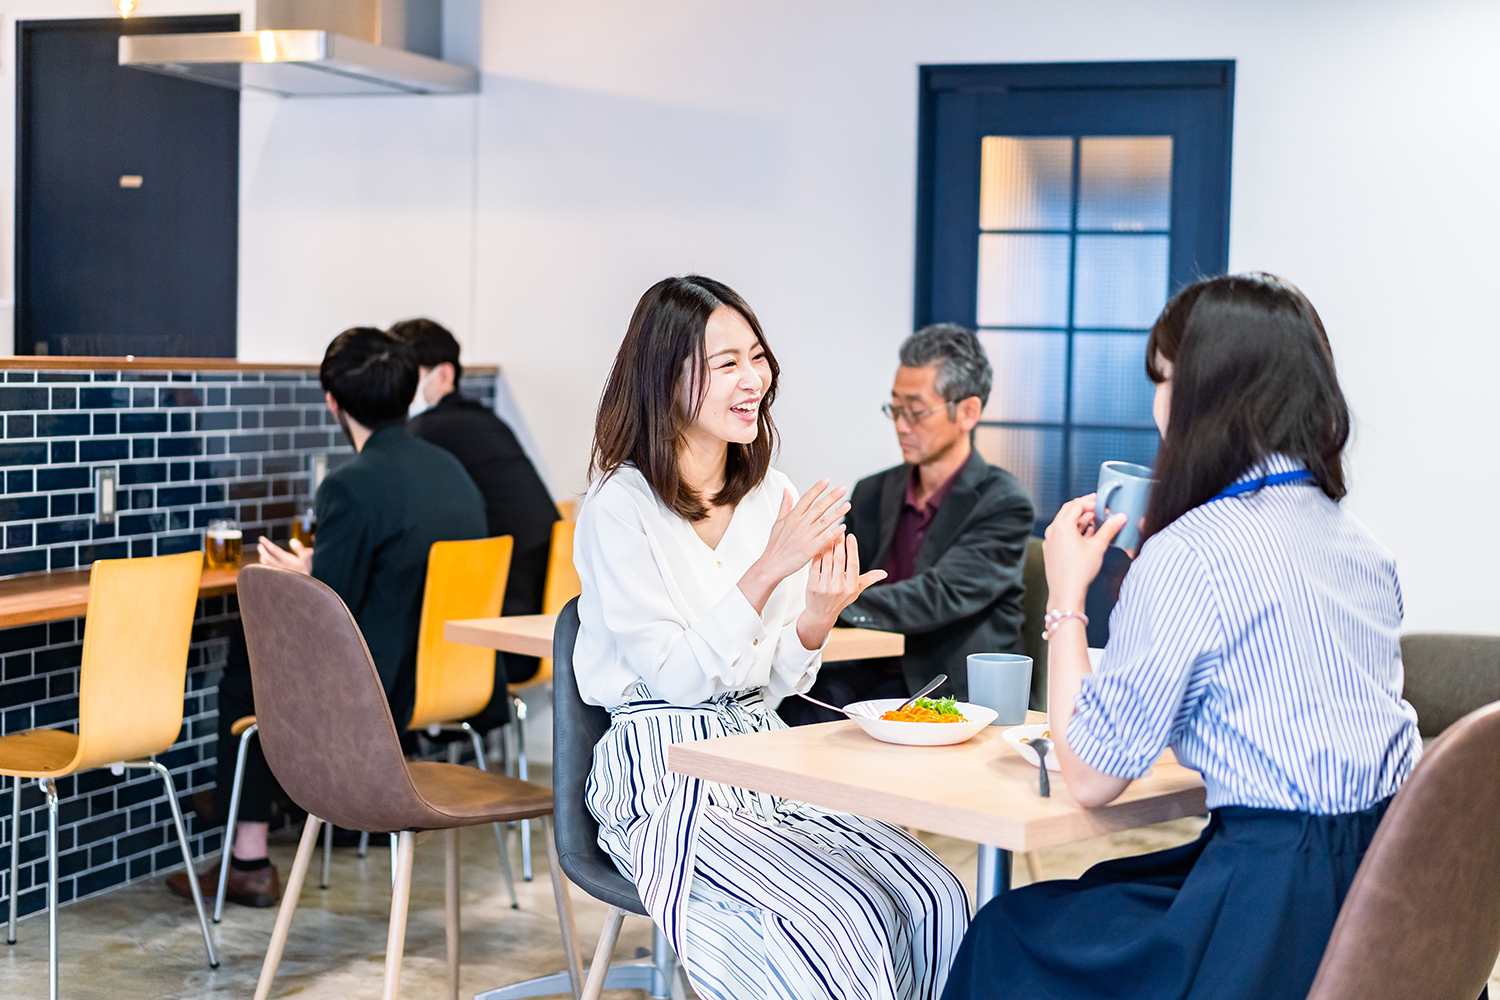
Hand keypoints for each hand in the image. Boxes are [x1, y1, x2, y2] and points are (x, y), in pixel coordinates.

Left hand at [257, 536, 312, 575]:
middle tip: (259, 545)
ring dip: (262, 556)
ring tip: (261, 552)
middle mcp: (279, 565)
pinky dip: (263, 563)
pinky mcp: (275, 576)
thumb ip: (299, 548)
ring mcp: (276, 571)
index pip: (273, 549)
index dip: (266, 543)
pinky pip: (265, 569)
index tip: (261, 538)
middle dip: (262, 550)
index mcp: (286, 560)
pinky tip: (264, 561)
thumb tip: (292, 540)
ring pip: (265, 563)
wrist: (302, 586)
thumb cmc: (304, 570)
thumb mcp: (306, 558)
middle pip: (267, 556)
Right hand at [740, 479, 849, 611]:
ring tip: (847, 505)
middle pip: (818, 507)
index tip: (826, 481)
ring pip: (824, 521)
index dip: (817, 489)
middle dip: (831, 497)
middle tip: (843, 489)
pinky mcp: (810, 549)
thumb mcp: (778, 522)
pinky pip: (825, 538)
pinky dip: (834, 532)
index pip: (806, 498)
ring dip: (837, 512)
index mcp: (792, 517)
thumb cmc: (775, 545)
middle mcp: (800, 525)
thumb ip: (785, 505)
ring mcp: (806, 536)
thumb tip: (787, 490)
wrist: (772, 564)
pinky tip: (843, 527)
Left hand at [797, 533, 885, 649]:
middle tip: (838, 530)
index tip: (850, 536)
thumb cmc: (840, 599)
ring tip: (828, 534)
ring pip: (826, 561)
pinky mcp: (812, 586)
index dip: (852, 549)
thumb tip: (884, 573)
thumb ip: (867, 579)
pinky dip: (817, 554)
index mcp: (851, 587)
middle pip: (839, 560)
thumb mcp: (855, 591)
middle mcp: (839, 587)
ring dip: (828, 546)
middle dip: (839, 543)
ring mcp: (825, 587)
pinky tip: (818, 545)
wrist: (821, 614)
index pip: (853, 564)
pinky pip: (815, 566)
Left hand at [1042, 494, 1123, 609]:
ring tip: (1098, 523)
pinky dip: (1075, 531)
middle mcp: (1052, 530)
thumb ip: (1110, 528)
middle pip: (1069, 511)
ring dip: (1081, 520)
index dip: (1091, 501)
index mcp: (1062, 526)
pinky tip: (1088, 536)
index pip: (1077, 504)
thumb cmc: (1079, 571)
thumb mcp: (1098, 547)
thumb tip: (1121, 517)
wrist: (1066, 593)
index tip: (1103, 502)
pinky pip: (1062, 534)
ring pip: (1066, 523)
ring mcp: (1050, 540)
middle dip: (1086, 508)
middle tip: (1100, 509)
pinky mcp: (1051, 549)